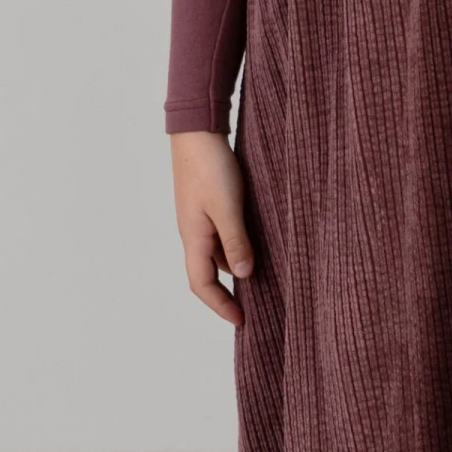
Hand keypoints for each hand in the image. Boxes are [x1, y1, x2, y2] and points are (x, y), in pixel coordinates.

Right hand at [169, 129, 254, 324]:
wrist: (197, 131)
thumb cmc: (211, 166)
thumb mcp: (227, 206)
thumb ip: (236, 241)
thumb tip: (244, 276)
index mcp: (193, 238)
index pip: (201, 284)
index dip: (220, 306)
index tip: (241, 320)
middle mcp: (193, 233)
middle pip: (206, 274)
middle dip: (225, 294)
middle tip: (251, 307)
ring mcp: (199, 219)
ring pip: (214, 255)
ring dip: (232, 270)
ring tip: (259, 279)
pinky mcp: (207, 204)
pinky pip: (220, 237)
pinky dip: (235, 248)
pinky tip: (255, 244)